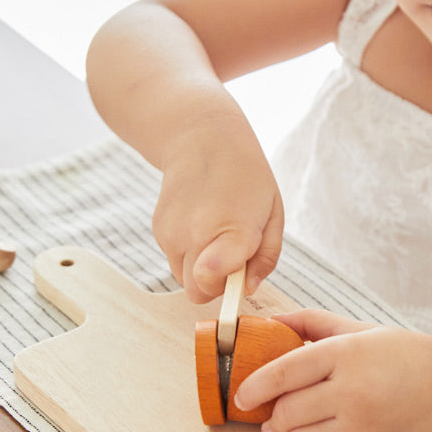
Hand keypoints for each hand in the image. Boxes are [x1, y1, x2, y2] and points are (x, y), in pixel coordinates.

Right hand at [152, 111, 282, 301]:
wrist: (202, 138)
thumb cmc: (247, 177)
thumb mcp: (273, 214)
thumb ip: (265, 258)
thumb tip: (247, 289)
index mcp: (231, 230)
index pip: (210, 278)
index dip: (224, 288)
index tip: (237, 279)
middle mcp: (194, 235)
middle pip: (197, 293)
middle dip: (217, 284)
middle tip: (233, 257)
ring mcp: (171, 234)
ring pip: (184, 280)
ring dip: (202, 268)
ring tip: (217, 233)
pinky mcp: (158, 231)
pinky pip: (175, 260)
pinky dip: (189, 252)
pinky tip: (200, 222)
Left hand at [232, 310, 431, 431]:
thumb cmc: (403, 354)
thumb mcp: (359, 328)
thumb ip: (312, 322)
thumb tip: (270, 322)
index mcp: (345, 353)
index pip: (283, 372)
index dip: (254, 386)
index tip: (242, 395)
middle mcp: (351, 391)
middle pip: (287, 412)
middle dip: (274, 416)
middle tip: (275, 414)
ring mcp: (361, 427)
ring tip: (305, 423)